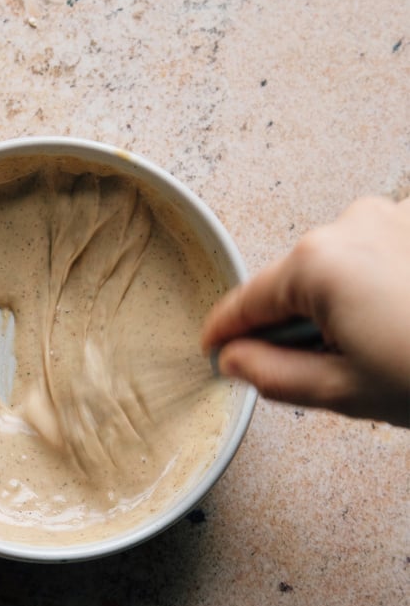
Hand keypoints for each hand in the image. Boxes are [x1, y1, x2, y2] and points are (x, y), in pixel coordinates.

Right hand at [201, 196, 409, 425]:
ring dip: (343, 304)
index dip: (224, 331)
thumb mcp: (345, 391)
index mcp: (319, 264)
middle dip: (297, 322)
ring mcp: (396, 213)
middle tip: (325, 370)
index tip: (214, 347)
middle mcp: (353, 222)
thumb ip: (272, 374)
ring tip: (384, 349)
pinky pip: (380, 253)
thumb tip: (238, 359)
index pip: (247, 301)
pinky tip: (405, 324)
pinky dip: (380, 286)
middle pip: (295, 280)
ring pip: (340, 265)